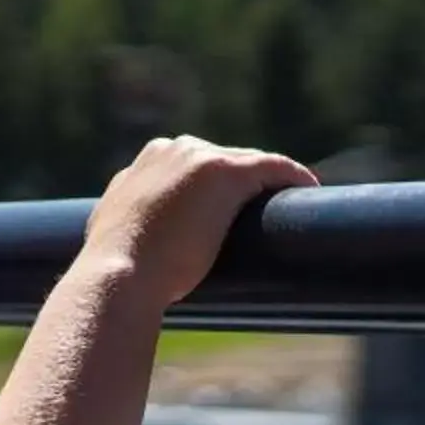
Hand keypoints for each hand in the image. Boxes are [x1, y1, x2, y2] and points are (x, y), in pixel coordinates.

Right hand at [82, 137, 316, 309]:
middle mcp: (172, 150)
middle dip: (242, 183)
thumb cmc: (117, 271)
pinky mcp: (227, 172)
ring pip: (247, 163)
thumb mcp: (114, 236)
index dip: (214, 189)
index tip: (229, 212)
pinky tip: (309, 190)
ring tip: (287, 205)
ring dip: (268, 181)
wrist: (119, 275)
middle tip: (263, 214)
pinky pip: (272, 167)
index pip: (191, 166)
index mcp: (145, 163)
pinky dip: (292, 176)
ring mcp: (200, 157)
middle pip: (221, 160)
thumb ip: (126, 227)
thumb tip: (121, 250)